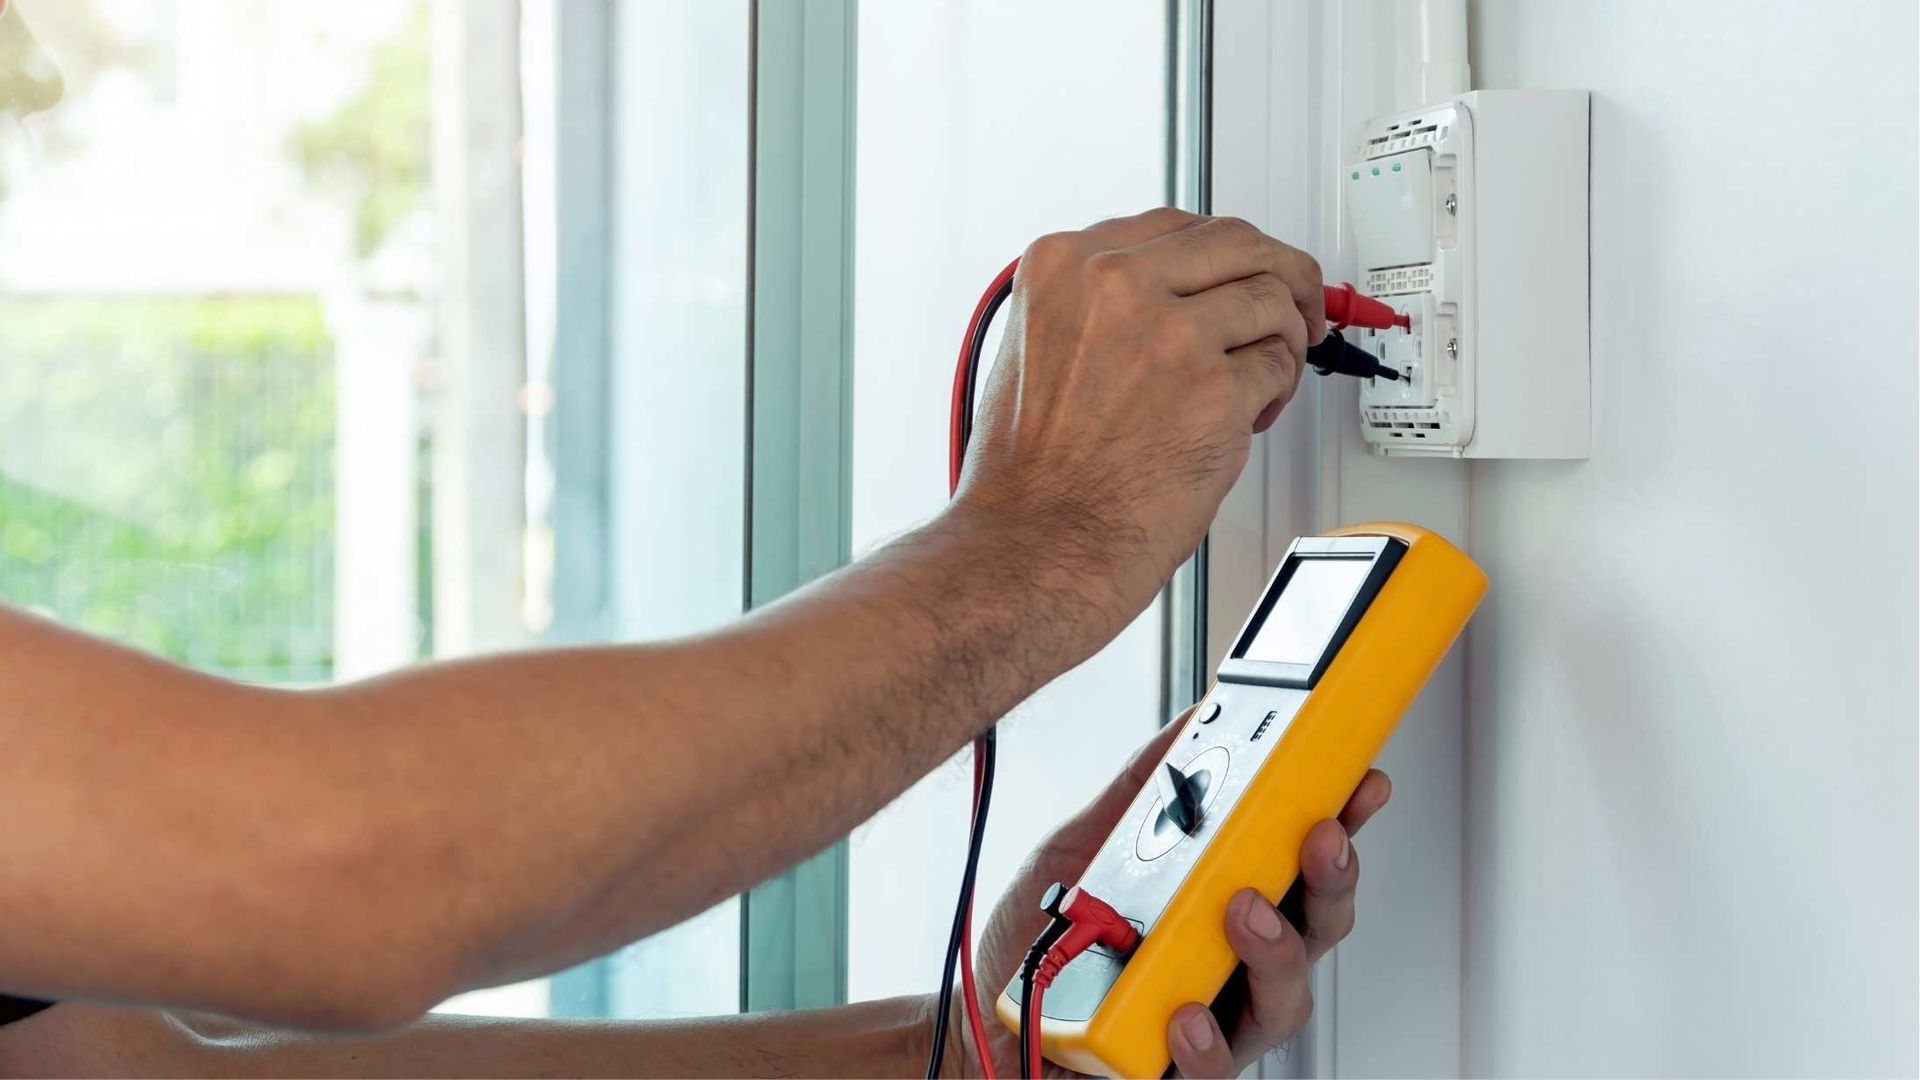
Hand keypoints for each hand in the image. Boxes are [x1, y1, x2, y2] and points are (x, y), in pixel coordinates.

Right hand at [951, 209, 1324, 640]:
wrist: (1035, 544)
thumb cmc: (1027, 473)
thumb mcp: (1033, 348)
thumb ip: (1095, 305)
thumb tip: (1168, 291)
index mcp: (1065, 267)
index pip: (1175, 226)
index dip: (1221, 252)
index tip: (1239, 270)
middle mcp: (1117, 286)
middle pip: (1237, 242)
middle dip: (1279, 272)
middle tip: (1298, 304)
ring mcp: (1170, 335)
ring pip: (1271, 298)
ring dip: (1283, 338)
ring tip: (1263, 378)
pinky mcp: (1216, 390)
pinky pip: (1279, 364)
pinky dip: (1278, 390)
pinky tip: (1250, 415)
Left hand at [957, 708, 1390, 1077]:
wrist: (983, 1008)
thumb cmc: (1045, 937)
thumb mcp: (1085, 844)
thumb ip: (1142, 791)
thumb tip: (1190, 723)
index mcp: (1226, 901)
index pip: (1303, 862)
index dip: (1343, 822)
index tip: (1361, 782)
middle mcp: (1235, 963)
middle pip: (1318, 926)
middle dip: (1331, 878)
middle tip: (1316, 836)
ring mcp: (1216, 1021)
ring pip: (1284, 999)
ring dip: (1276, 950)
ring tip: (1245, 910)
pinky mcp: (1177, 1072)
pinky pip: (1211, 1068)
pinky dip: (1205, 1042)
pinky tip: (1187, 1014)